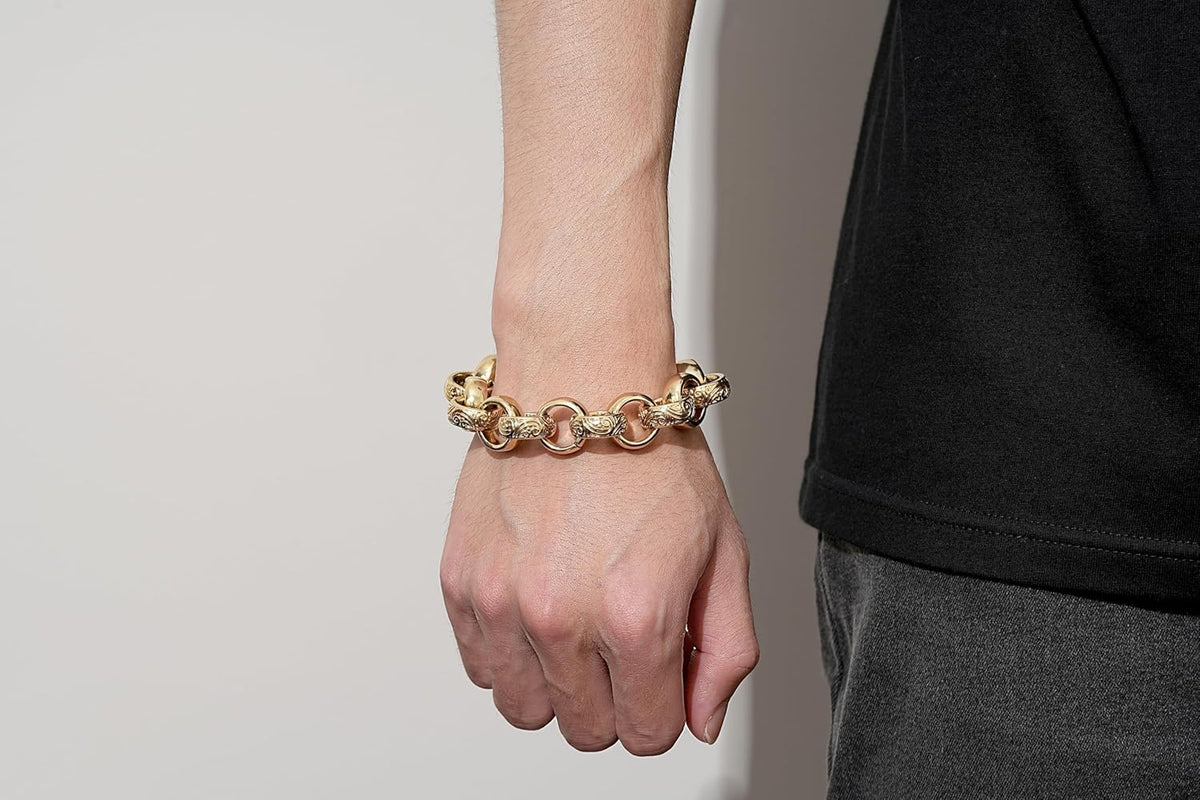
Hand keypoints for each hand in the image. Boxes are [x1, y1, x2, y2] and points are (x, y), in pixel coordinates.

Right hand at [440, 429, 758, 754]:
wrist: (579, 381)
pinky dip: (511, 656)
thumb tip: (700, 720)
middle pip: (587, 730)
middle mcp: (561, 620)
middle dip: (616, 699)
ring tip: (577, 625)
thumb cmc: (652, 456)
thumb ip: (726, 650)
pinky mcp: (460, 584)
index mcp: (637, 618)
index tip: (663, 667)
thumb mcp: (725, 551)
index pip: (647, 734)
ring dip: (558, 685)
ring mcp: (501, 604)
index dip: (664, 708)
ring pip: (527, 711)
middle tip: (623, 639)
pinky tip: (539, 607)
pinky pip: (481, 669)